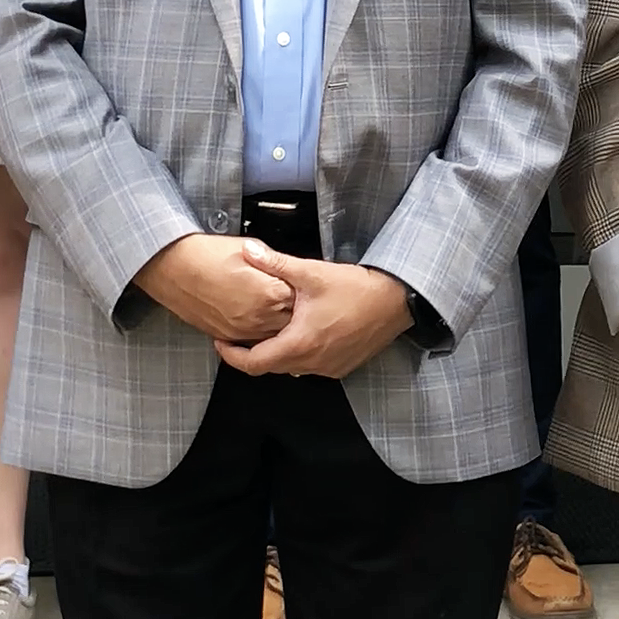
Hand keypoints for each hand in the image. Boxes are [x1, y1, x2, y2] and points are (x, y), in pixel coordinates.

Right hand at [136, 234, 294, 343]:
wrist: (174, 267)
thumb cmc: (206, 255)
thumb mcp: (250, 249)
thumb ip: (272, 263)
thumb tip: (282, 269)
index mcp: (270, 293)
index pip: (301, 298)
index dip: (301, 289)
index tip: (300, 284)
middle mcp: (260, 317)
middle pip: (292, 321)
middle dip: (295, 311)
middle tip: (291, 299)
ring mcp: (243, 330)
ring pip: (274, 336)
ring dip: (278, 325)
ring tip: (273, 308)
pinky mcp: (228, 335)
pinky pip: (252, 341)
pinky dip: (259, 332)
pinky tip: (257, 318)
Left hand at [213, 250, 412, 379]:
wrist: (396, 301)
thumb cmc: (357, 288)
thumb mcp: (311, 273)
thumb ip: (275, 264)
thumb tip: (248, 251)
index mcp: (299, 343)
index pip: (253, 363)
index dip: (232, 356)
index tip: (221, 343)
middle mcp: (312, 362)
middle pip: (270, 367)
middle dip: (252, 352)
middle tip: (240, 334)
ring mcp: (328, 368)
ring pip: (290, 367)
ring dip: (276, 353)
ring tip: (268, 330)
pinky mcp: (341, 367)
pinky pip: (311, 366)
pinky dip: (299, 354)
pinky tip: (299, 333)